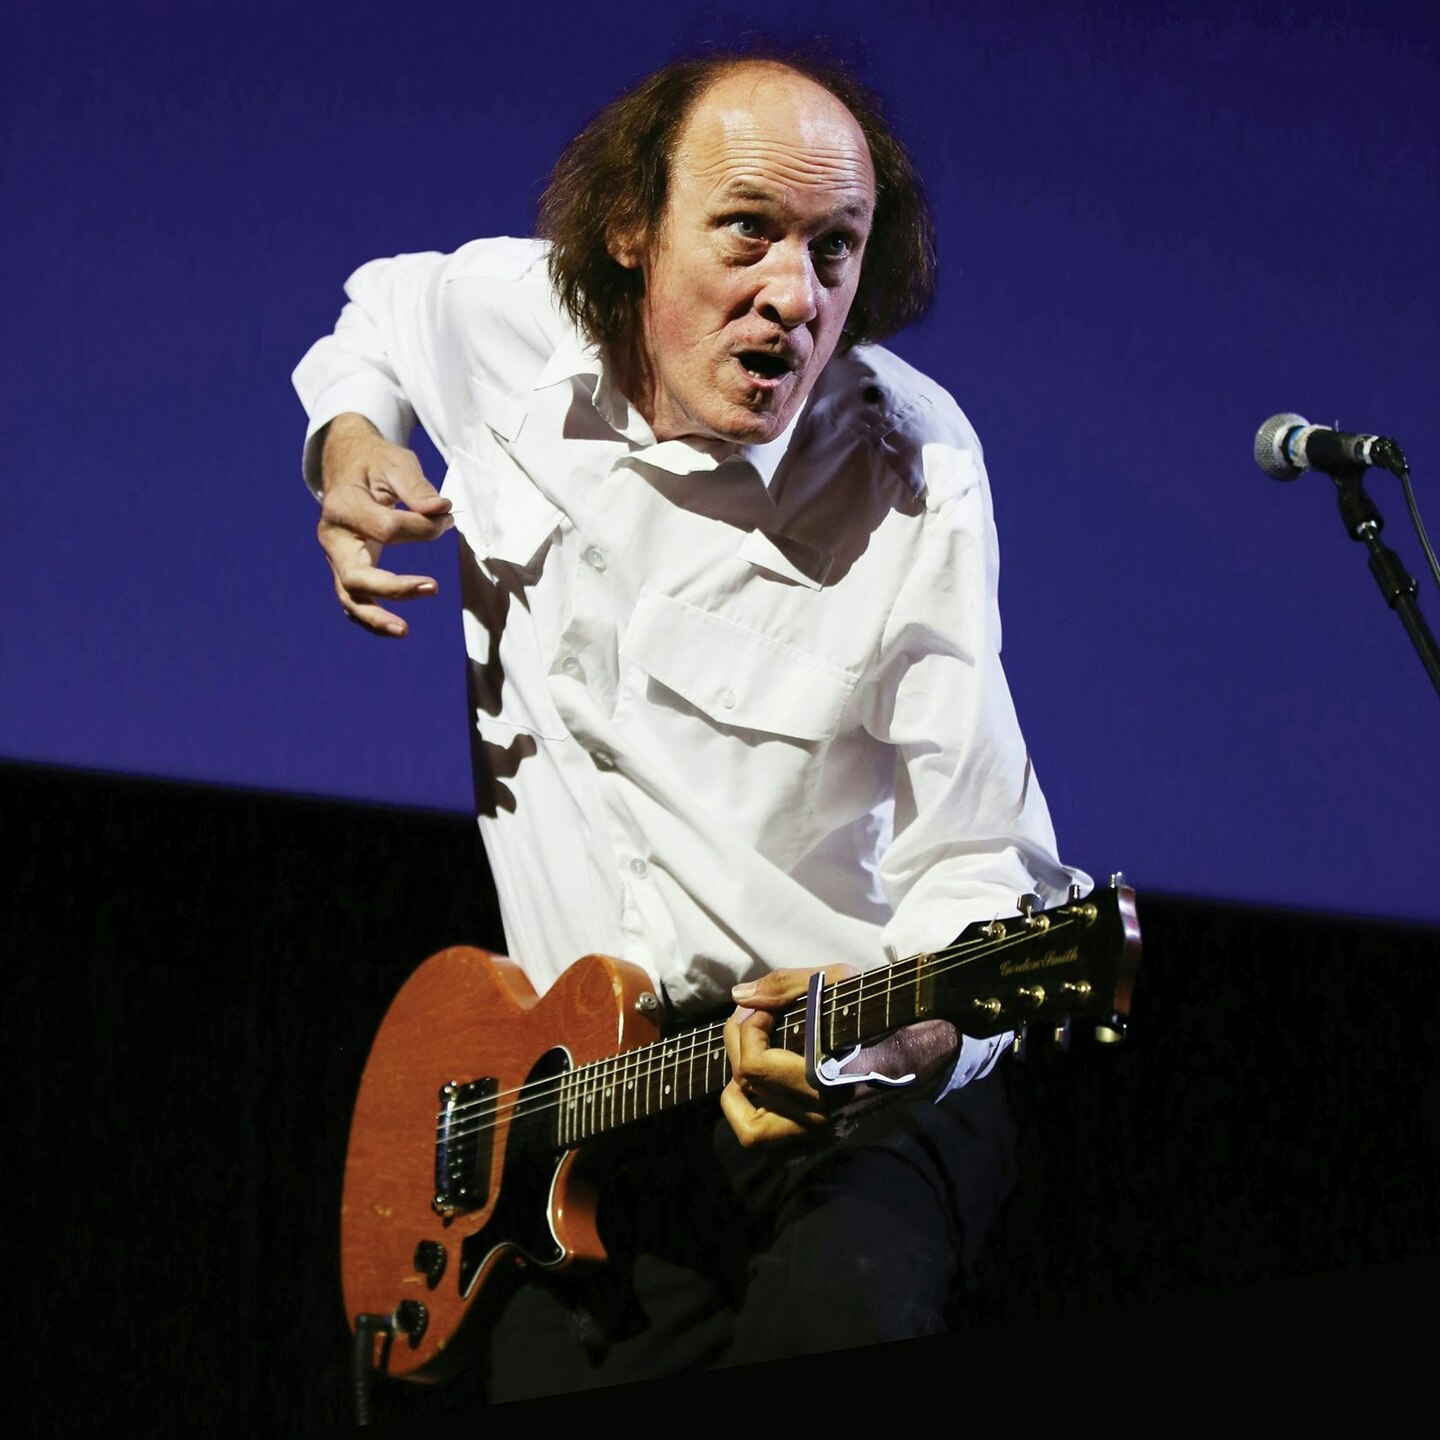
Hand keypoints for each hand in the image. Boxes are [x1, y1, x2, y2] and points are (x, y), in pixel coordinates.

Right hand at [316, 413, 453, 635]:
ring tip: (405, 630)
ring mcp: (335, 558)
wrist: (348, 464)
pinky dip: (372, 618)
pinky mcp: (345, 569)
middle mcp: (332, 537)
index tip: (445, 518)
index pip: (385, 529)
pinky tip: (396, 628)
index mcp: (342, 505)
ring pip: (349, 598)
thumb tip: (440, 510)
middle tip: (433, 587)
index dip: (421, 528)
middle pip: (356, 575)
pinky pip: (354, 602)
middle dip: (394, 587)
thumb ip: (417, 487)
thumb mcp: (396, 463)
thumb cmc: (375, 463)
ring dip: (376, 617)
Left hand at [719, 966, 960, 1147]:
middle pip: (749, 1086)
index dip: (748, 1028)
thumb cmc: (883, 1010)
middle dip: (738, 1042)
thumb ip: (784, 985)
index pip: (755, 1066)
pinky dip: (752, 1118)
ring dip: (737, 1091)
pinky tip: (758, 1090)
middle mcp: (823, 1118)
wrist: (925, 1050)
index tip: (763, 1007)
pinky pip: (772, 1147)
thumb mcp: (840, 981)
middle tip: (751, 1018)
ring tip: (748, 1058)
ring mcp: (822, 1136)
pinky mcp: (822, 1141)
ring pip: (751, 1131)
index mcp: (828, 1081)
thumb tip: (740, 996)